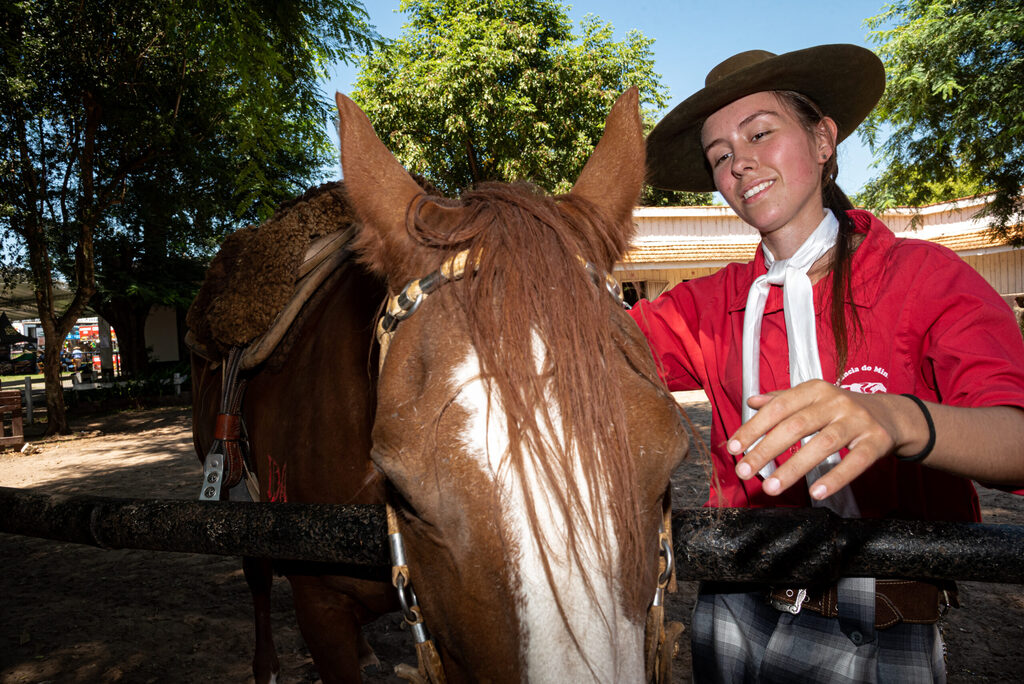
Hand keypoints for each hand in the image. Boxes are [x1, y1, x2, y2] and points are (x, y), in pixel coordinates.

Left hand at [727, 380, 900, 499]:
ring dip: (793, 468)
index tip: (733, 448)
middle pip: (796, 426)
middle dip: (766, 450)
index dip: (754, 428)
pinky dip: (835, 478)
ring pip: (822, 445)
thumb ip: (782, 400)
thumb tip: (752, 401)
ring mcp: (858, 421)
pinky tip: (815, 493)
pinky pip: (854, 462)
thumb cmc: (841, 410)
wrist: (891, 415)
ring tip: (771, 487)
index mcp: (815, 389)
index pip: (778, 408)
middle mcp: (836, 402)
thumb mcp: (813, 398)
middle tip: (744, 471)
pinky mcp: (877, 441)